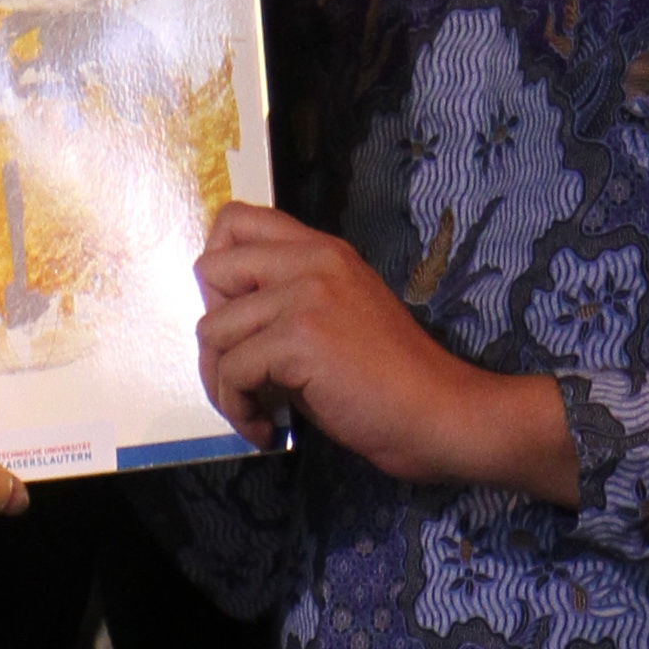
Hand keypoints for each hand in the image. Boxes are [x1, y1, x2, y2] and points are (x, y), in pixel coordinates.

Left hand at [195, 205, 578, 499]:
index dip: (219, 270)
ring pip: (213, 330)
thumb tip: (228, 326)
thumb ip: (288, 304)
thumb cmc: (393, 379)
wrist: (440, 412)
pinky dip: (239, 409)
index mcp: (322, 250)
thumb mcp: (339, 317)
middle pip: (209, 268)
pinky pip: (233, 371)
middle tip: (243, 367)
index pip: (236, 220)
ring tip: (254, 410)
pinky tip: (266, 427)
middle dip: (214, 329)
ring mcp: (304, 296)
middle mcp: (311, 261)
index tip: (239, 320)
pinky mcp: (300, 338)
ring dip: (222, 382)